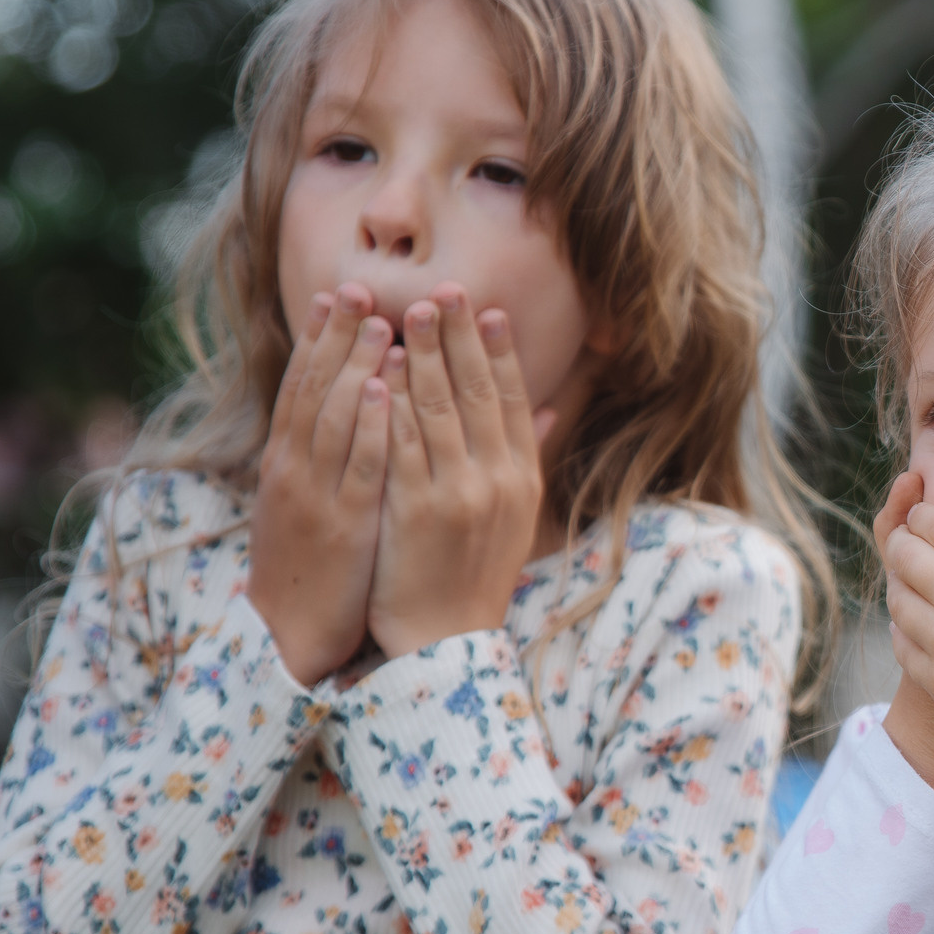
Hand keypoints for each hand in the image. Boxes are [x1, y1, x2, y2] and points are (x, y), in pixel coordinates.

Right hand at [248, 285, 392, 685]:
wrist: (292, 634)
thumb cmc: (315, 564)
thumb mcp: (317, 500)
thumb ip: (336, 455)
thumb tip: (361, 407)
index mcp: (288, 461)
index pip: (304, 386)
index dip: (320, 338)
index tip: (339, 292)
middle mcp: (295, 469)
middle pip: (315, 391)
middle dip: (336, 336)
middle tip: (357, 286)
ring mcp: (316, 496)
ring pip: (335, 420)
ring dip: (356, 367)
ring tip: (378, 322)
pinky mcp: (342, 525)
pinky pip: (359, 469)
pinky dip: (371, 427)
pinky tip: (384, 392)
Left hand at [368, 284, 554, 660]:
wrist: (445, 643)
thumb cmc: (474, 576)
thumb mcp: (516, 518)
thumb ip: (527, 457)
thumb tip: (551, 409)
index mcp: (522, 480)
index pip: (514, 401)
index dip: (501, 352)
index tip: (488, 309)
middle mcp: (497, 482)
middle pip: (479, 394)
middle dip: (460, 337)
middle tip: (443, 290)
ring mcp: (456, 495)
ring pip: (440, 410)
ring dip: (425, 355)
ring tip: (408, 313)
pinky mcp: (412, 510)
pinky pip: (401, 445)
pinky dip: (393, 403)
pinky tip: (382, 368)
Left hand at [883, 475, 933, 843]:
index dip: (927, 514)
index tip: (932, 517)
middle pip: (907, 551)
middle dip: (908, 542)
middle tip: (914, 541)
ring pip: (897, 593)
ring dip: (903, 582)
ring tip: (916, 577)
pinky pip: (900, 636)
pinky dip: (906, 622)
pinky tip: (920, 618)